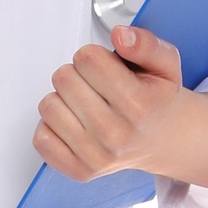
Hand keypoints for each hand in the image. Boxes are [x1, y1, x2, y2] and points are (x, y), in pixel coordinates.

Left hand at [35, 26, 207, 188]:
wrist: (165, 140)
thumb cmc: (158, 100)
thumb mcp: (165, 64)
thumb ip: (145, 44)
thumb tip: (121, 36)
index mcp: (138, 105)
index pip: (87, 59)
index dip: (93, 55)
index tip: (104, 66)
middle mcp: (116, 134)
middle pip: (64, 79)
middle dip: (77, 74)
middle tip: (96, 85)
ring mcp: (96, 156)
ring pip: (49, 106)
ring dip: (63, 98)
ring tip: (86, 103)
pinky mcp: (80, 171)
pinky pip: (42, 138)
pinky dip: (53, 126)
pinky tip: (74, 123)